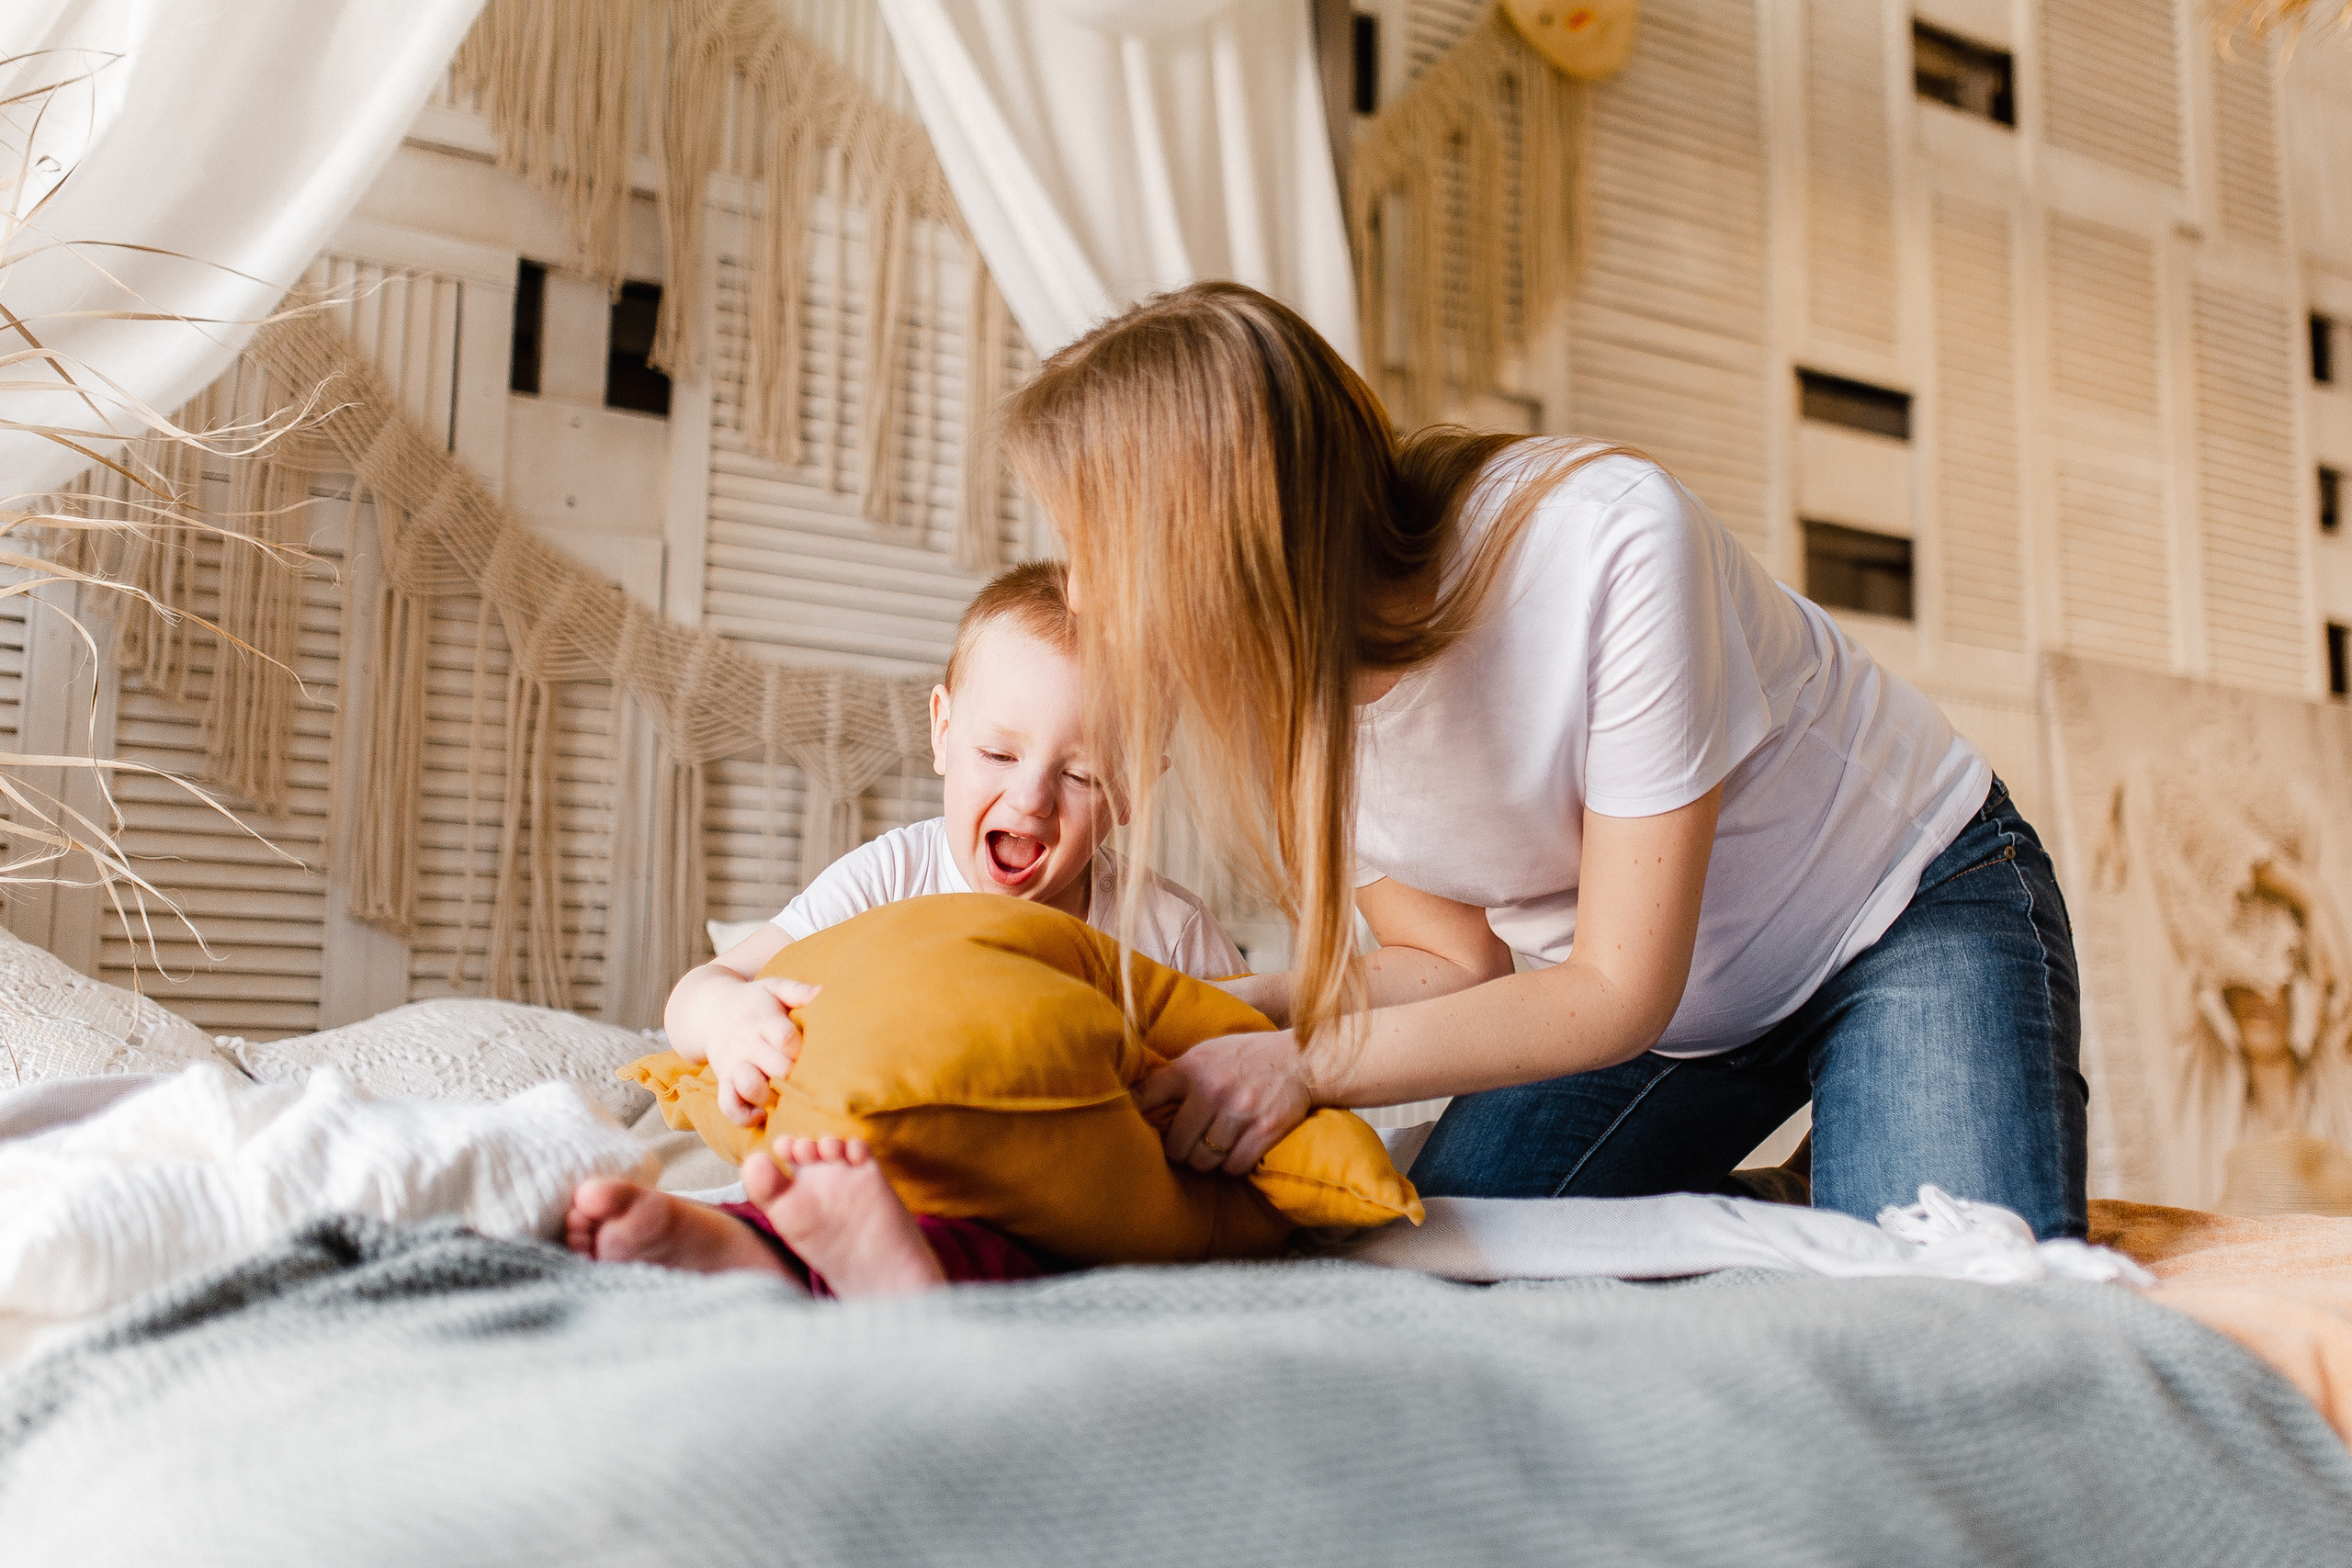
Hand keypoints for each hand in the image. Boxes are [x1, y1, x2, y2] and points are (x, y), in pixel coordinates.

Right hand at [703, 975, 820, 1125]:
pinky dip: (745, 1117)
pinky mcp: (723, 1082)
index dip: (804, 1049)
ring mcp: (733, 1065)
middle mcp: (746, 1044)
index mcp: (762, 1020)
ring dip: (772, 1096)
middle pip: (777, 1068)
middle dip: (796, 1075)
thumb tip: (823, 992)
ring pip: (751, 1089)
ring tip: (785, 1092)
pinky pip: (729, 1107)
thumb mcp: (773, 987)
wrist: (710, 1011)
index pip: (787, 1038)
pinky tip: (762, 1114)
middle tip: (807, 1076)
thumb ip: (797, 990)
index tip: (815, 1052)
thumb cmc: (753, 1001)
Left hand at [1133, 1029, 1313, 1175]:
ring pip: (1204, 1161)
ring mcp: (1241, 1110)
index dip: (1138, 1118)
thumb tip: (1133, 1099)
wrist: (1301, 1059)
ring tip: (1212, 1150)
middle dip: (1180, 1151)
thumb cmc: (1245, 1058)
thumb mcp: (1205, 1053)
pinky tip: (1235, 1153)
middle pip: (1176, 1145)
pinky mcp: (1266, 1129)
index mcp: (1192, 1067)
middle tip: (1188, 1147)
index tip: (1141, 1129)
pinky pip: (1235, 1167)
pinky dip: (1232, 1166)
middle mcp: (1213, 1088)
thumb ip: (1176, 1074)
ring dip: (1206, 1162)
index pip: (1145, 1098)